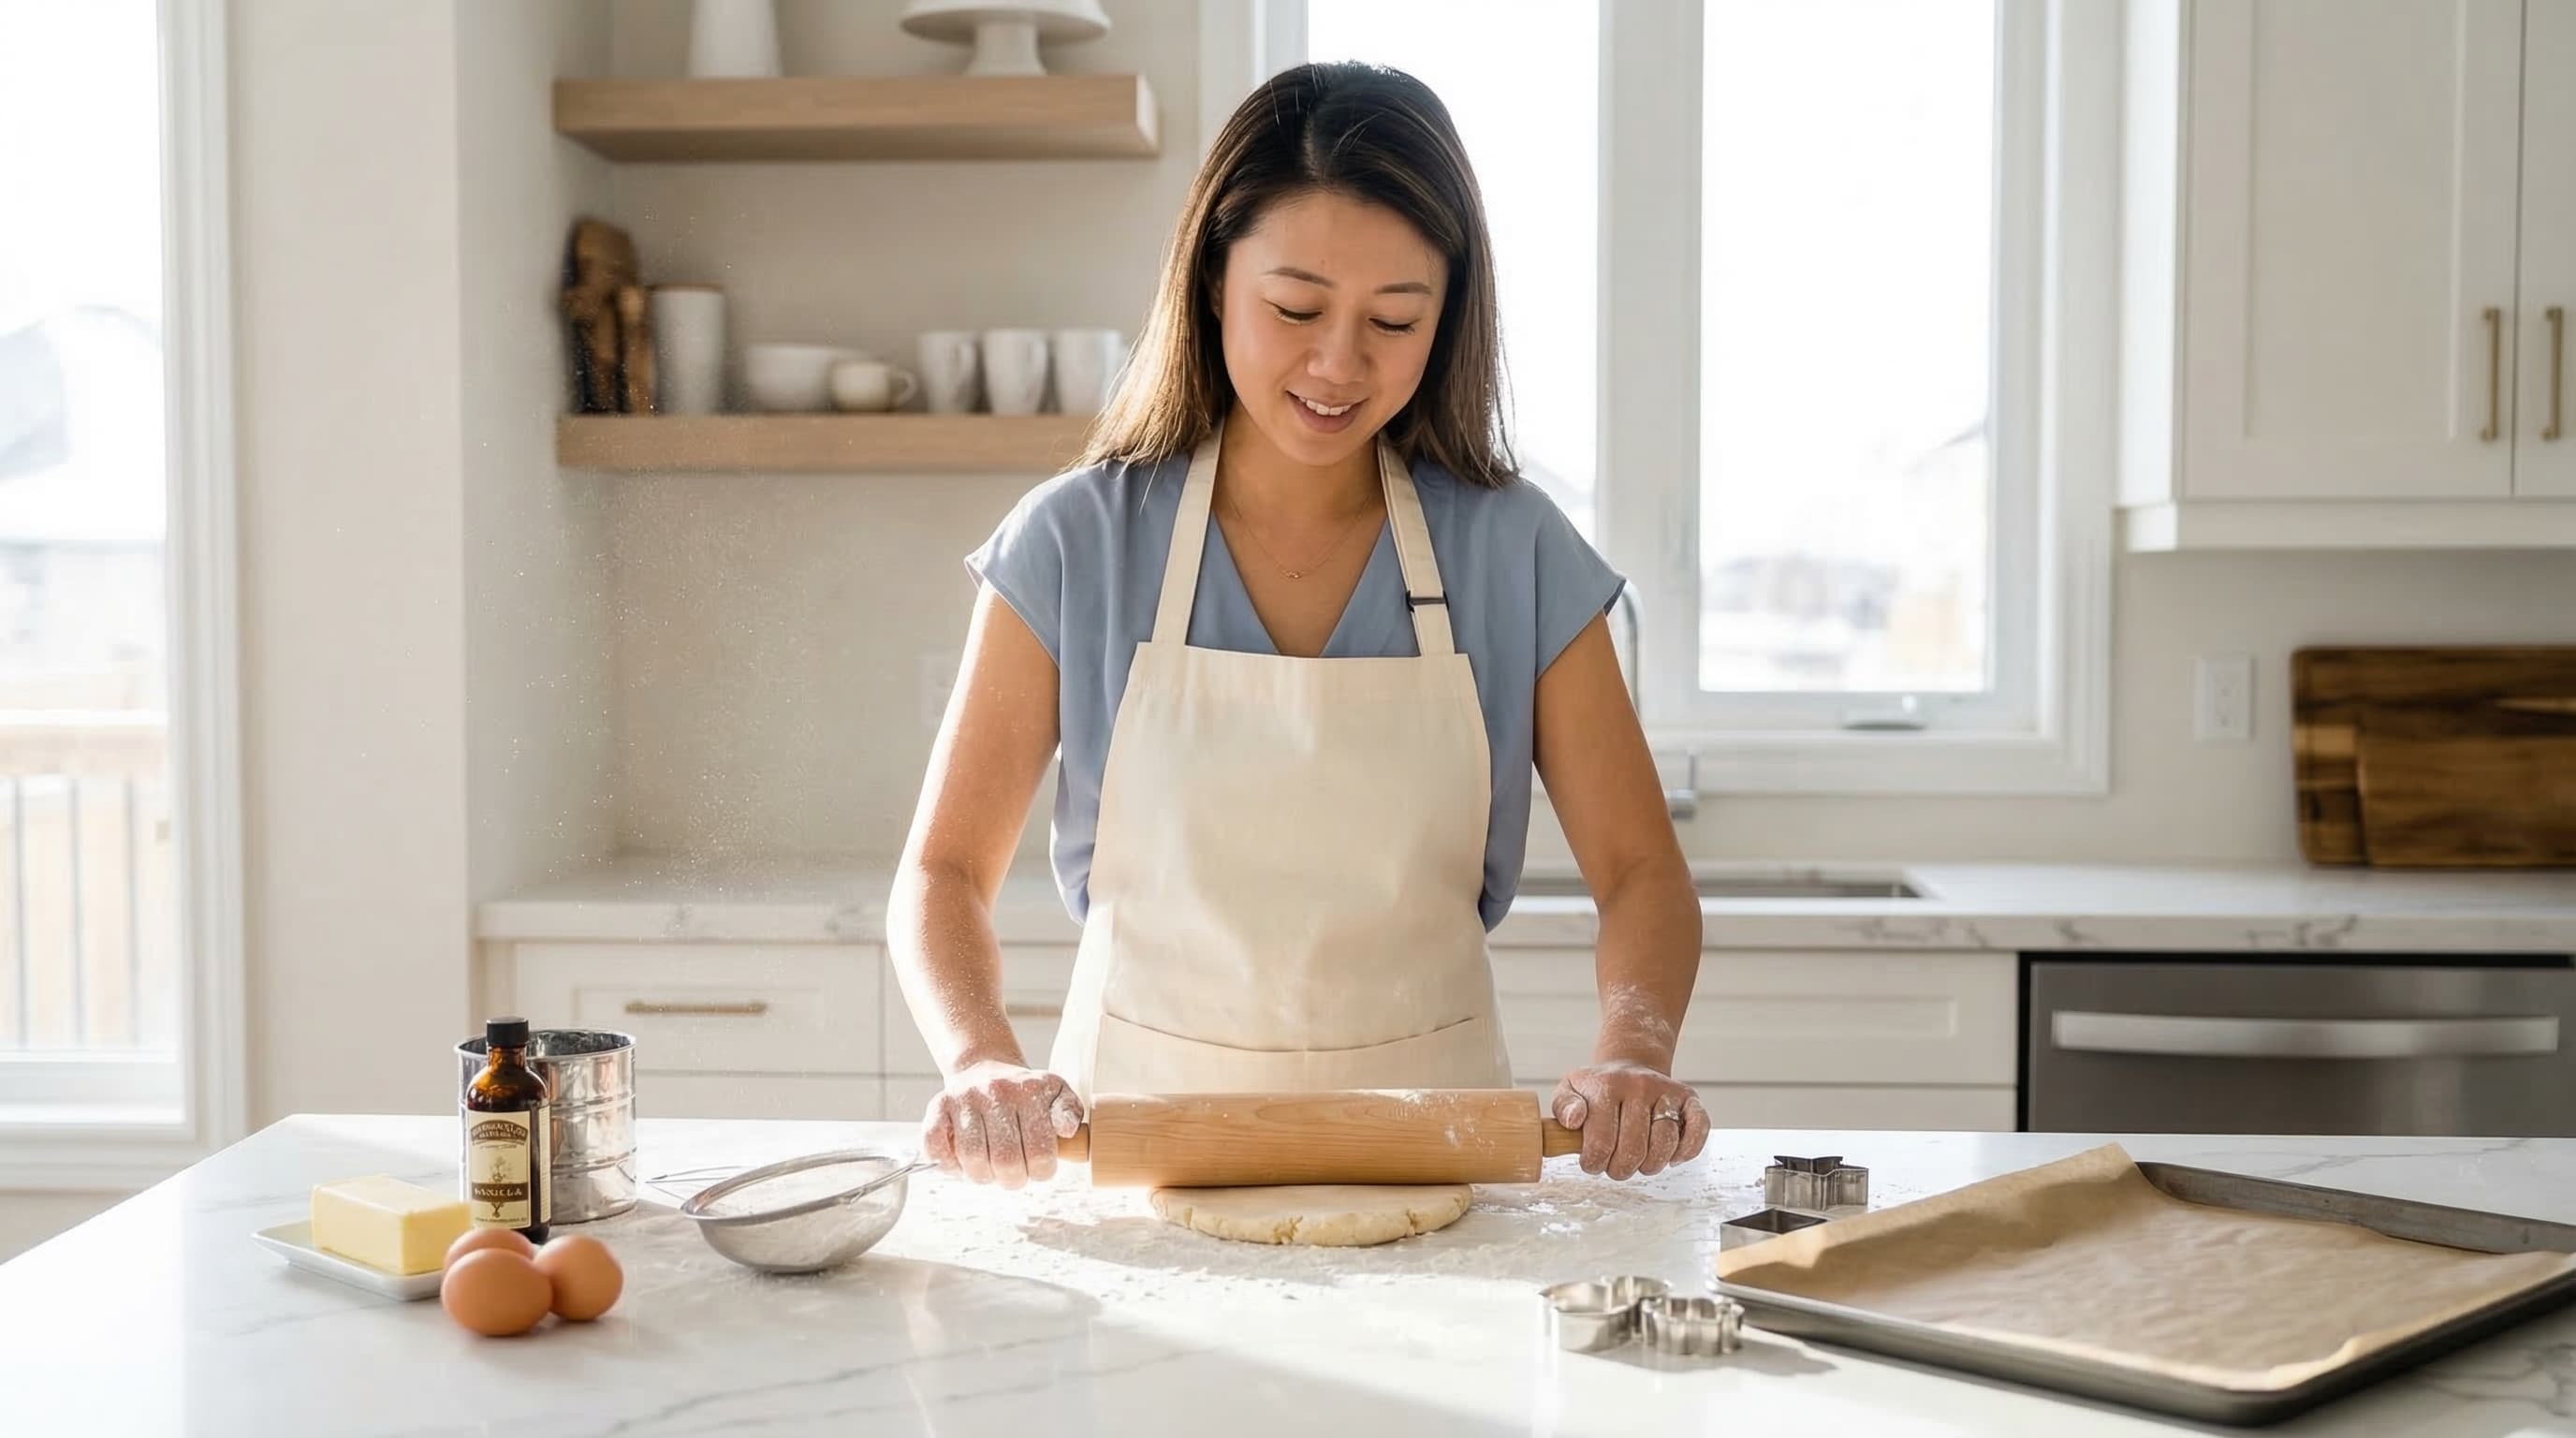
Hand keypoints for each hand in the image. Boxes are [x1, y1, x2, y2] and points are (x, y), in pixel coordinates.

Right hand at [920, 1061, 1084, 1188]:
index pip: (1040, 1153)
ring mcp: (965, 1098)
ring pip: (972, 1159)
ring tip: (989, 1169)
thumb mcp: (1056, 1094)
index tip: (1036, 1169)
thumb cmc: (1023, 1093)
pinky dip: (947, 1164)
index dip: (1040, 1173)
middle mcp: (996, 1091)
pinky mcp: (938, 1106)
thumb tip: (1067, 1130)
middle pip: (1005, 1161)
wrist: (984, 1068)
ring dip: (981, 1176)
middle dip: (1012, 1180)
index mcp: (1029, 1092)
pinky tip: (961, 1162)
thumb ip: (1069, 1111)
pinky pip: (935, 1146)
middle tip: (1013, 1175)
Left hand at [1550, 1062, 1709, 1179]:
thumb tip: (1575, 1121)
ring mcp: (1667, 1091)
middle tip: (1615, 1165)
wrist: (1629, 1066)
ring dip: (1650, 1165)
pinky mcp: (1689, 1098)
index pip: (1601, 1142)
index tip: (1592, 1162)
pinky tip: (1670, 1158)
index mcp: (1608, 1086)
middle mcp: (1640, 1085)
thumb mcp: (1570, 1090)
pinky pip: (1699, 1130)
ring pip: (1665, 1144)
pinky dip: (1687, 1151)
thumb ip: (1564, 1107)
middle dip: (1620, 1169)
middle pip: (1634, 1149)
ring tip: (1638, 1161)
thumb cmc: (1597, 1089)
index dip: (1594, 1163)